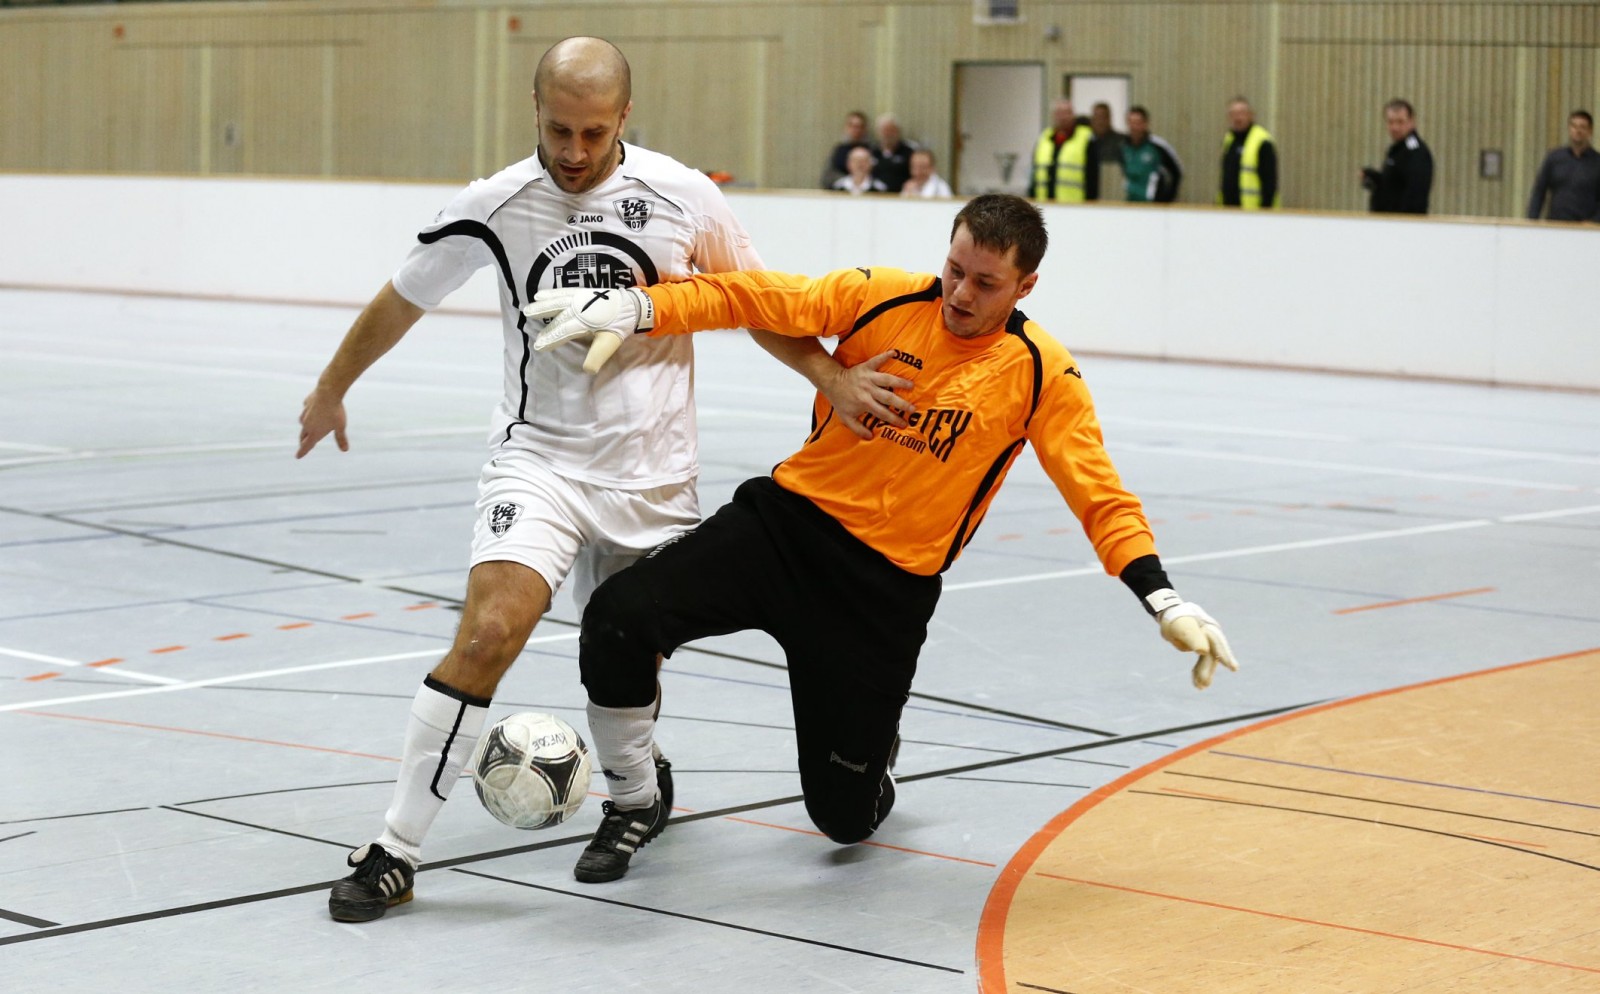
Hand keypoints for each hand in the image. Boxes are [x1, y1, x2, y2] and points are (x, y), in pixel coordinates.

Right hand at [297, 387, 347, 458]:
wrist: (328, 392)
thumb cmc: (335, 411)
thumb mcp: (340, 427)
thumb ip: (341, 438)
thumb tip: (345, 450)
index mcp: (314, 432)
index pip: (306, 446)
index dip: (302, 452)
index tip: (298, 457)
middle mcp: (306, 424)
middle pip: (303, 436)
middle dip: (303, 441)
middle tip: (303, 444)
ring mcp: (305, 413)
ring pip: (303, 422)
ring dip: (306, 427)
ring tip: (309, 427)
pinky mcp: (306, 404)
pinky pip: (306, 410)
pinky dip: (309, 412)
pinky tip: (314, 409)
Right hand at [522, 286, 653, 371]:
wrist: (631, 306)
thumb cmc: (618, 326)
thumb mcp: (610, 344)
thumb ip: (597, 357)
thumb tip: (587, 370)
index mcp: (585, 322)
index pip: (564, 332)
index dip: (551, 339)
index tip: (538, 346)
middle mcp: (580, 308)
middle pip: (558, 316)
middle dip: (544, 325)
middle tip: (530, 330)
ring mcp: (580, 298)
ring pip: (557, 301)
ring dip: (542, 306)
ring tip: (527, 310)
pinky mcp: (581, 291)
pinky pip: (563, 291)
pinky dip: (550, 293)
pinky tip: (540, 294)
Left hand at [824, 351, 916, 439]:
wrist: (832, 382)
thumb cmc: (841, 401)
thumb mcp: (846, 418)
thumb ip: (858, 429)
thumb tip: (870, 437)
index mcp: (865, 403)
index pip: (883, 413)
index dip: (894, 420)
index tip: (905, 424)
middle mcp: (868, 390)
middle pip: (888, 398)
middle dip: (901, 404)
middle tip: (913, 409)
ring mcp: (868, 377)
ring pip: (887, 379)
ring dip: (900, 382)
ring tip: (912, 385)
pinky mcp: (866, 366)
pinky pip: (877, 360)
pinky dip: (885, 356)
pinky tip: (895, 352)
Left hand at [1147, 589, 1238, 689]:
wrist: (1170, 614)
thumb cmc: (1174, 619)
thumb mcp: (1179, 626)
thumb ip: (1191, 637)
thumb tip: (1204, 651)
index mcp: (1207, 626)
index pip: (1218, 642)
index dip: (1226, 656)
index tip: (1233, 668)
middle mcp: (1210, 634)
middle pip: (1213, 654)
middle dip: (1210, 670)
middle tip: (1207, 684)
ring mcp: (1207, 641)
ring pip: (1209, 660)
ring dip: (1204, 674)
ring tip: (1199, 687)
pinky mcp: (1202, 647)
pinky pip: (1203, 661)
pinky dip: (1199, 671)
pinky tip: (1196, 683)